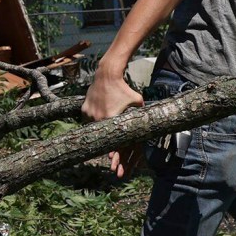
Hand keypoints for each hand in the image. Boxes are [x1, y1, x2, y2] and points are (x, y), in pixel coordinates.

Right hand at [82, 63, 144, 177]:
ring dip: (98, 130)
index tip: (113, 160)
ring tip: (102, 131)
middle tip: (108, 157)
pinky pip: (87, 119)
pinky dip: (92, 120)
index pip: (112, 138)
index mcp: (111, 119)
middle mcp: (98, 118)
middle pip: (101, 136)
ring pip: (93, 127)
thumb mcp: (137, 101)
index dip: (114, 152)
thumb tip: (152, 122)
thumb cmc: (125, 89)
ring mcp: (89, 114)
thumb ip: (143, 112)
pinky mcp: (84, 110)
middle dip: (105, 147)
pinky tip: (96, 119)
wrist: (108, 75)